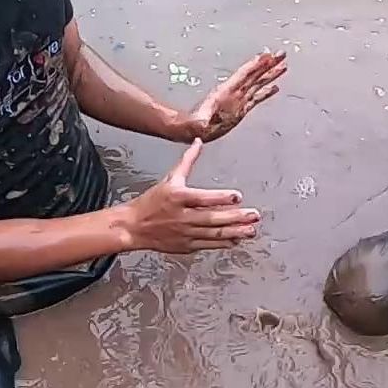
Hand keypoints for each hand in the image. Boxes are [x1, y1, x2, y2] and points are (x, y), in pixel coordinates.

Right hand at [123, 139, 261, 253]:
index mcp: (178, 197)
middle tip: (254, 214)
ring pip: (213, 233)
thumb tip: (198, 142)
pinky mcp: (186, 246)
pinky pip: (208, 244)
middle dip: (235, 217)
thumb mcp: (170, 178)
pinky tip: (236, 240)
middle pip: (212, 218)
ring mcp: (185, 233)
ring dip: (234, 231)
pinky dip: (223, 243)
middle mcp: (182, 216)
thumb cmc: (152, 201)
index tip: (238, 196)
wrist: (133, 227)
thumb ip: (188, 161)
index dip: (221, 198)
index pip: (203, 198)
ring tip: (251, 229)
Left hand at [181, 51, 286, 142]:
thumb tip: (201, 122)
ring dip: (270, 74)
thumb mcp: (198, 122)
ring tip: (282, 65)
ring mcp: (239, 99)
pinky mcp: (242, 108)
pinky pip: (257, 97)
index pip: (244, 74)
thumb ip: (202, 120)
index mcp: (226, 92)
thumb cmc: (196, 124)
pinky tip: (274, 87)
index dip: (255, 65)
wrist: (197, 129)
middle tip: (281, 54)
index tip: (267, 56)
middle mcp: (235, 93)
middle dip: (268, 64)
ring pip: (258, 83)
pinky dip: (266, 91)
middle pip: (255, 74)